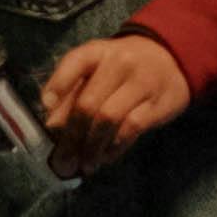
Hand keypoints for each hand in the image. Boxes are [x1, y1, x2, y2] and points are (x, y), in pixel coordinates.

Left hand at [38, 30, 194, 174]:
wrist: (170, 59)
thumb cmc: (122, 68)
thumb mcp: (97, 70)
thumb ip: (73, 93)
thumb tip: (52, 126)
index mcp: (97, 51)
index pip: (74, 62)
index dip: (58, 86)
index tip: (47, 110)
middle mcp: (119, 63)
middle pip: (89, 102)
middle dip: (72, 136)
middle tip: (63, 160)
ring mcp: (141, 82)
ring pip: (109, 118)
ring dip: (92, 146)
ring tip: (84, 164)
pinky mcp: (158, 103)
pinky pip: (132, 128)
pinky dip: (115, 146)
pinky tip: (105, 157)